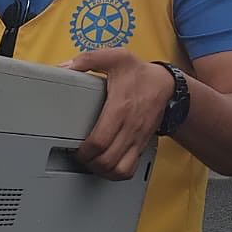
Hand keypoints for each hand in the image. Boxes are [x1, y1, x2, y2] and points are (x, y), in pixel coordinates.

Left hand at [63, 48, 173, 179]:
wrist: (166, 84)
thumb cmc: (139, 73)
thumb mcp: (115, 58)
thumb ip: (89, 59)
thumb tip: (65, 66)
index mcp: (120, 108)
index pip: (100, 140)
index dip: (85, 150)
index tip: (76, 148)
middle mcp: (130, 126)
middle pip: (108, 160)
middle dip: (90, 163)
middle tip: (80, 156)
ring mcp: (137, 138)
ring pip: (120, 170)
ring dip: (103, 171)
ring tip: (93, 164)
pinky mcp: (141, 144)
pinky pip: (130, 169)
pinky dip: (117, 173)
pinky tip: (108, 166)